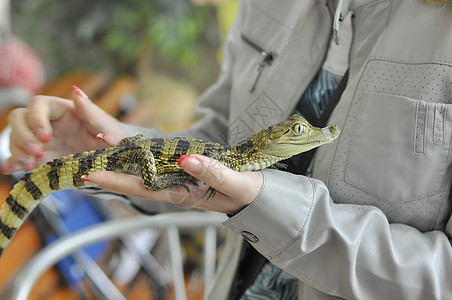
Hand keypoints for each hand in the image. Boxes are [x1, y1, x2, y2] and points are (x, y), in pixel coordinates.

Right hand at [1, 87, 125, 173]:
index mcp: (62, 110)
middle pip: (19, 118)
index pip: (38, 104)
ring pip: (15, 137)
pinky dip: (13, 163)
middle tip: (38, 152)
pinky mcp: (39, 159)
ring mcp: (41, 141)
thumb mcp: (106, 126)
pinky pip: (18, 158)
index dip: (36, 118)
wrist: (114, 161)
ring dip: (18, 150)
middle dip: (23, 135)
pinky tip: (13, 169)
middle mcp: (47, 123)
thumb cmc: (112, 138)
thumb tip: (77, 91)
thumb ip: (91, 111)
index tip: (46, 136)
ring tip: (31, 163)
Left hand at [85, 134, 262, 214]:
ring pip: (145, 168)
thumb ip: (211, 172)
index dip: (115, 180)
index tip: (90, 173)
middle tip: (83, 157)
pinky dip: (143, 151)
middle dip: (110, 168)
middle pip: (136, 178)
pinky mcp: (184, 169)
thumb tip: (184, 158)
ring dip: (123, 156)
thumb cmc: (246, 191)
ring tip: (101, 142)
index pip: (142, 188)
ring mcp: (178, 178)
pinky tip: (132, 143)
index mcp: (182, 194)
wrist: (256, 194)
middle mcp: (174, 187)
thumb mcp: (233, 183)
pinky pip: (158, 161)